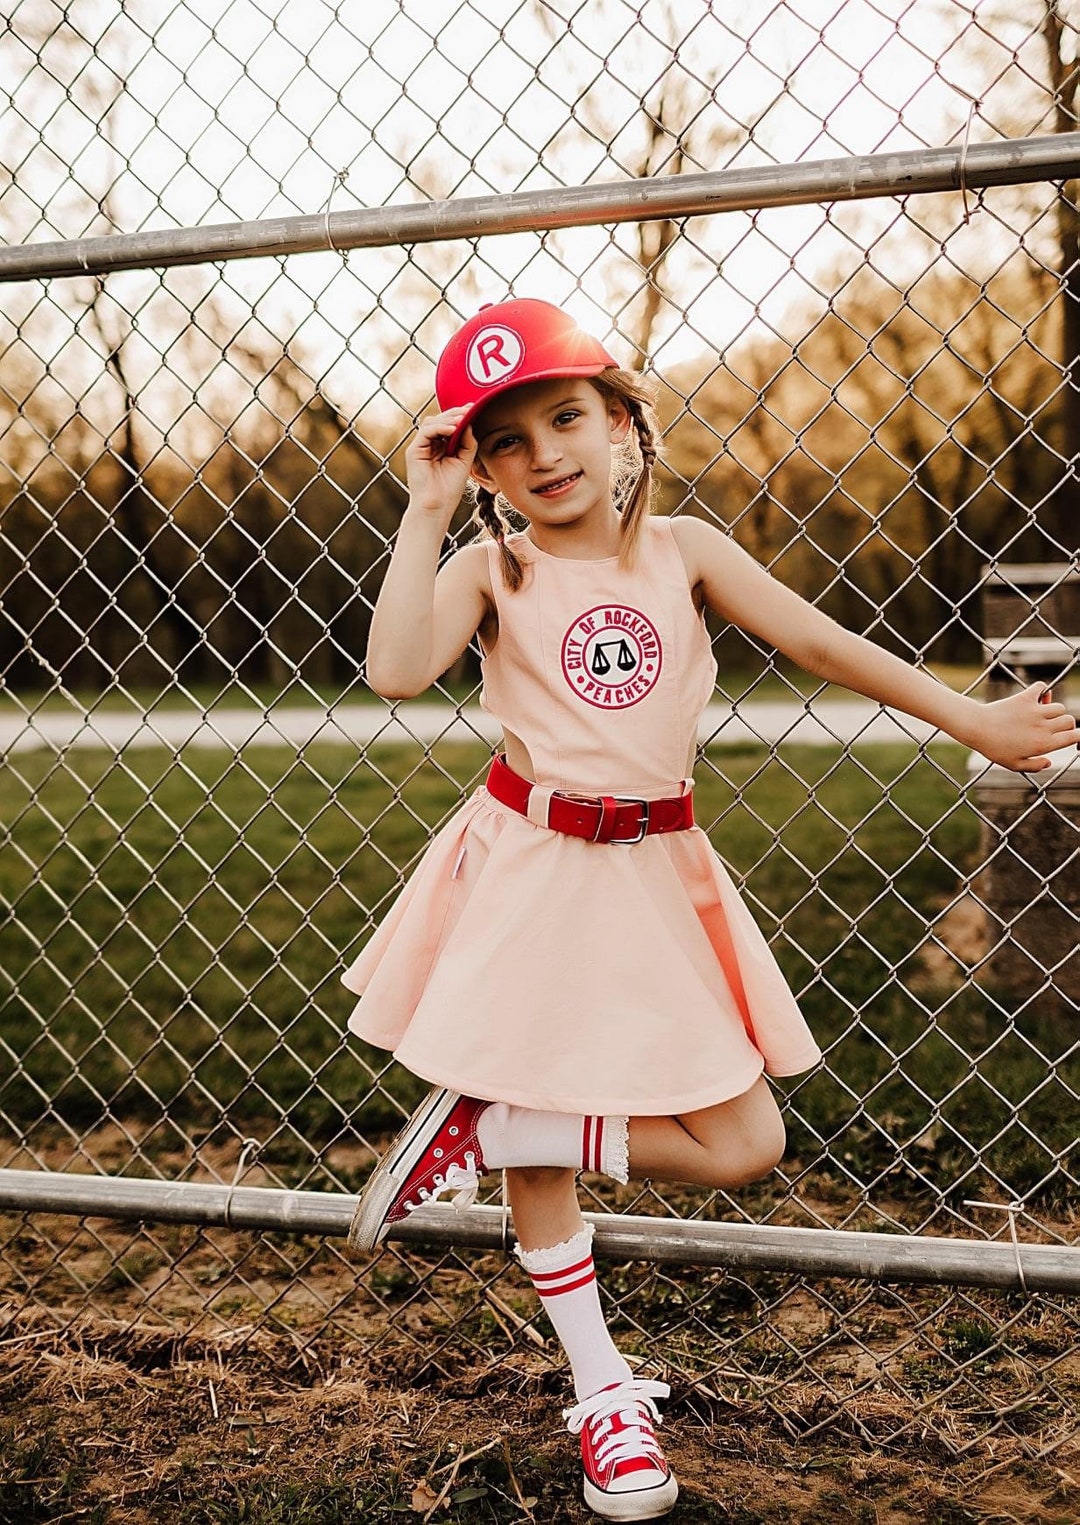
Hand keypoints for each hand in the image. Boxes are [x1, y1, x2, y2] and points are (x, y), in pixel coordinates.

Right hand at [404, 407, 477, 521]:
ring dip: (449, 419)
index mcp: (439, 447)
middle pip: (439, 420)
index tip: (473, 408)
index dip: (459, 415)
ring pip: (432, 422)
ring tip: (462, 420)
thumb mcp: (464, 461)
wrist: (437, 507)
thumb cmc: (449, 489)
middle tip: (469, 409)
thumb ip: (467, 443)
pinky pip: (426, 431)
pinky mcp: (414, 451)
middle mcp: (428, 445)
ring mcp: (420, 447)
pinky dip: (440, 427)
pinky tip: (453, 429)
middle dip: (455, 413)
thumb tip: (469, 423)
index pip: (447, 424)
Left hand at [971, 681, 1078, 771]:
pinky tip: (1035, 698)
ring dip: (1053, 711)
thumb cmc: (994, 748)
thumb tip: (1049, 762)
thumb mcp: (1014, 764)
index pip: (1074, 737)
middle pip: (1069, 720)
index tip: (1072, 737)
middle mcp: (1043, 726)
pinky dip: (1042, 691)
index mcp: (1044, 744)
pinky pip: (1041, 687)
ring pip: (1058, 706)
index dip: (1077, 737)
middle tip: (1053, 728)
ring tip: (1041, 715)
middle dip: (1065, 725)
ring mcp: (1035, 711)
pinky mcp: (1025, 698)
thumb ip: (1034, 766)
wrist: (977, 728)